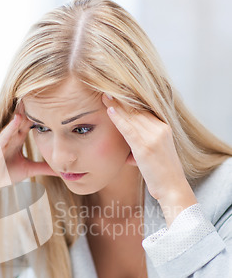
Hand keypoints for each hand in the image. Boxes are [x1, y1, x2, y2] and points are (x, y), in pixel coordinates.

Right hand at [0, 107, 56, 200]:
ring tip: (31, 98)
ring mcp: (2, 139)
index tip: (52, 104)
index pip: (29, 122)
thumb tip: (59, 170)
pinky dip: (10, 127)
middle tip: (44, 94)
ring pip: (13, 123)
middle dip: (31, 107)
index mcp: (17, 139)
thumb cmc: (5, 175)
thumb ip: (43, 167)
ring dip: (22, 112)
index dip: (39, 114)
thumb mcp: (29, 169)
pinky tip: (18, 119)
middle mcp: (9, 136)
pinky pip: (4, 134)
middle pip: (22, 118)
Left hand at [102, 94, 196, 225]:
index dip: (129, 102)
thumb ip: (142, 148)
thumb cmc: (162, 176)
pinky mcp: (146, 148)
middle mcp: (160, 129)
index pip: (144, 111)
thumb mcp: (154, 156)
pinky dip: (119, 119)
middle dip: (121, 99)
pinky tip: (110, 111)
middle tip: (106, 89)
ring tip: (104, 95)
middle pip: (137, 110)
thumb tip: (129, 154)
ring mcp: (154, 137)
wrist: (173, 189)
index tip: (117, 93)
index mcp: (164, 128)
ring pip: (132, 117)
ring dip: (117, 105)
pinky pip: (129, 130)